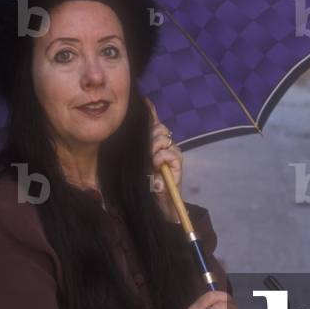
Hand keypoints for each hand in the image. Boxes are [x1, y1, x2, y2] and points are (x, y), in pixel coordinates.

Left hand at [145, 97, 181, 223]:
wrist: (155, 206)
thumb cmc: (142, 185)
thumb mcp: (133, 161)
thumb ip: (135, 145)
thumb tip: (131, 126)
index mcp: (154, 146)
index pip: (154, 124)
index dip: (151, 112)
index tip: (145, 102)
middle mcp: (165, 148)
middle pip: (160, 129)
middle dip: (151, 134)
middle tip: (146, 149)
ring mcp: (172, 156)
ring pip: (164, 139)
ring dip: (155, 147)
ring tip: (150, 160)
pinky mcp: (177, 166)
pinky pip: (171, 153)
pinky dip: (162, 157)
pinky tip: (156, 165)